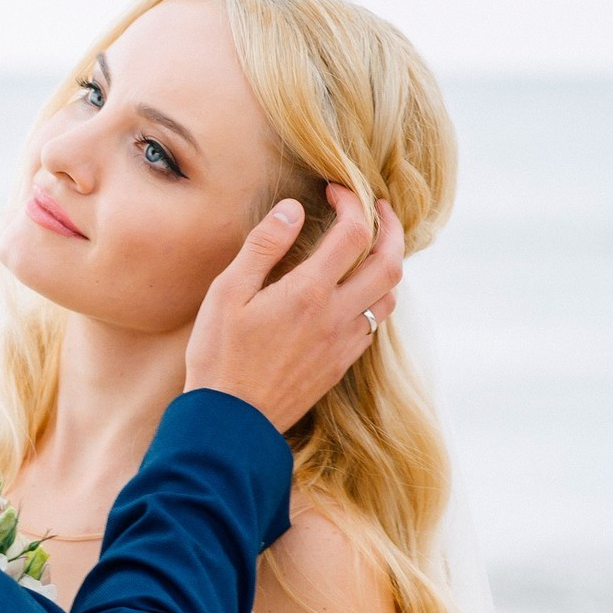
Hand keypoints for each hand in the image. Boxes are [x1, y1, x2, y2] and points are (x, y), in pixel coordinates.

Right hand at [184, 187, 404, 431]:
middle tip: (378, 208)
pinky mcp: (340, 365)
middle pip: (390, 264)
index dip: (353, 202)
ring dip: (387, 266)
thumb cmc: (219, 356)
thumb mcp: (227, 293)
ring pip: (388, 297)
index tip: (337, 190)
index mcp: (308, 292)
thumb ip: (263, 247)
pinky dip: (372, 299)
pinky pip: (372, 325)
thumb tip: (293, 209)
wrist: (232, 423)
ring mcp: (343, 344)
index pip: (354, 233)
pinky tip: (350, 294)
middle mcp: (336, 316)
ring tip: (368, 248)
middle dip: (392, 229)